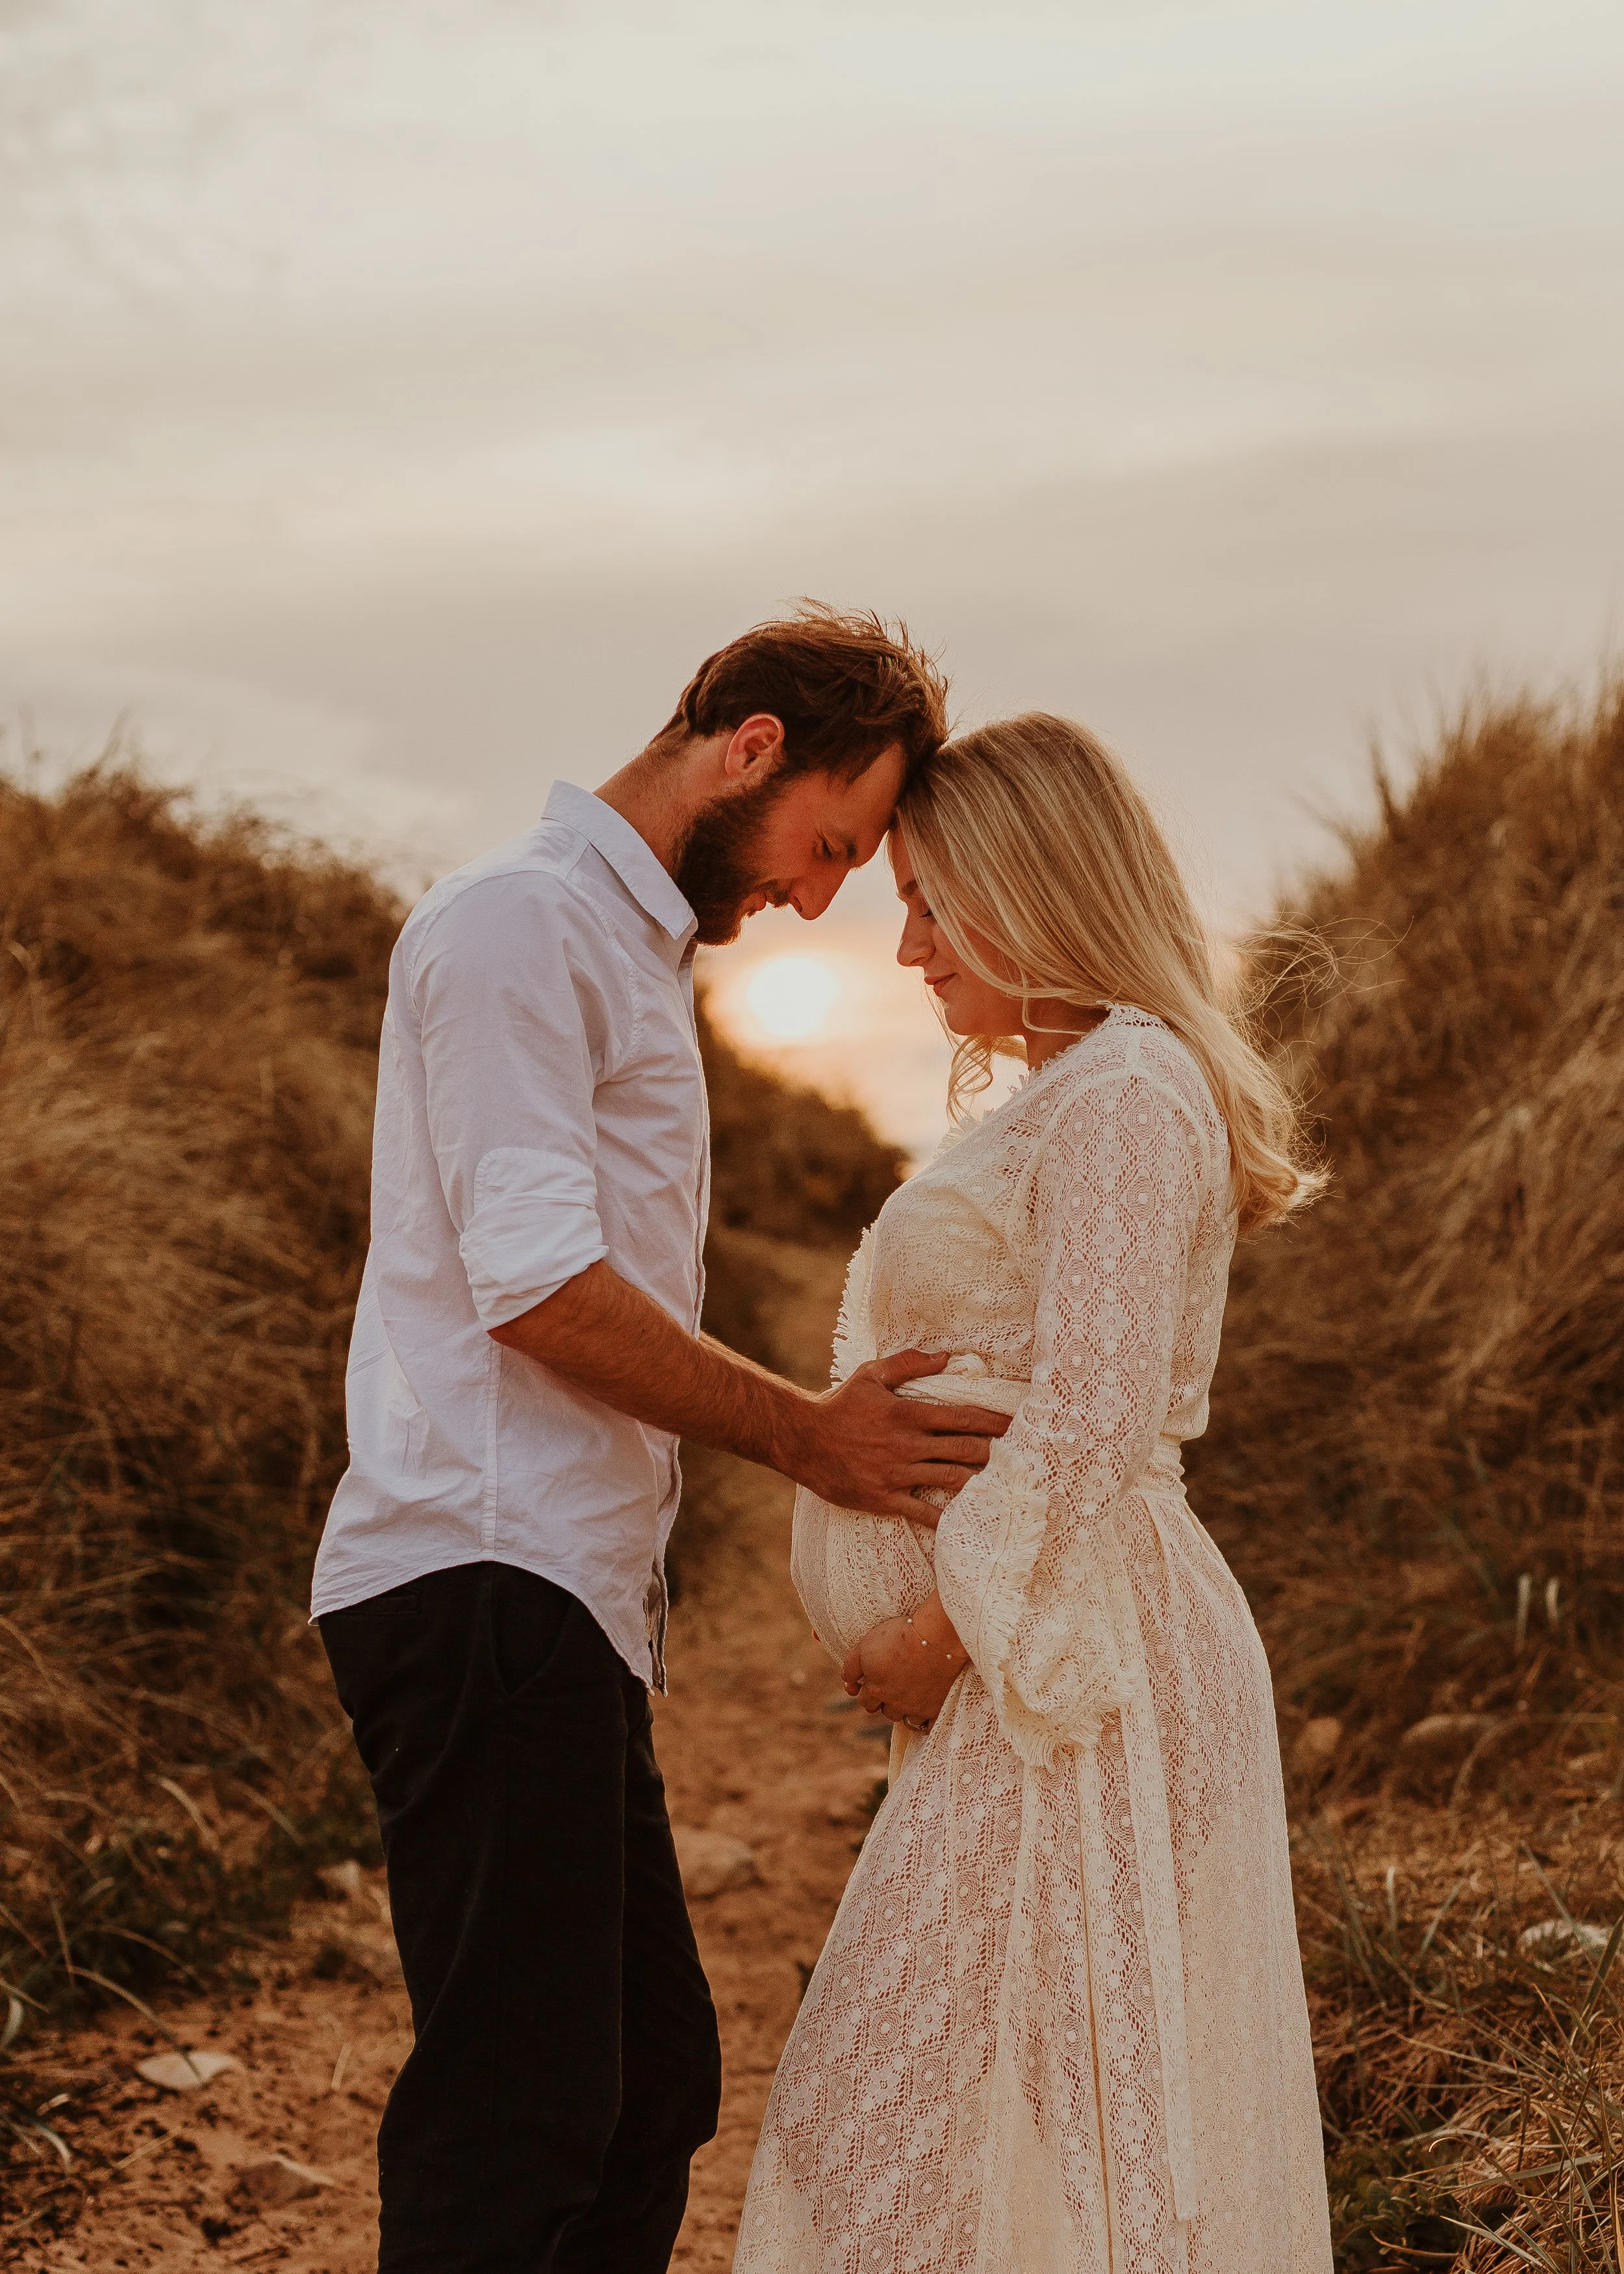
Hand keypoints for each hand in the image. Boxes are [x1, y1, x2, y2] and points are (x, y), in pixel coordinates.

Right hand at [781, 1350, 1008, 1519]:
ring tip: (1004, 1485)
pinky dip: (947, 1518)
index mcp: (907, 1413)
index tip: (1017, 1424)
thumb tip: (946, 1356)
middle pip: (966, 1450)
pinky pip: (923, 1513)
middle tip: (1021, 1457)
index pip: (962, 1417)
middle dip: (996, 1453)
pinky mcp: (884, 1499)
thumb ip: (908, 1363)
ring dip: (980, 1482)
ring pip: (952, 1480)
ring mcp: (896, 1474)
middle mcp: (906, 1445)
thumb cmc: (838, 1404)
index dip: (994, 1421)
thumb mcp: (870, 1375)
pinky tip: (968, 1522)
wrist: (800, 1439)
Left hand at [842, 1594, 966, 1727]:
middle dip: (885, 1702)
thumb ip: (851, 1666)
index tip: (873, 1681)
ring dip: (905, 1709)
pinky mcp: (936, 1709)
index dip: (867, 1691)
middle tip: (893, 1686)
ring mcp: (915, 1708)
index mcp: (875, 1689)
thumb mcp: (866, 1644)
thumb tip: (848, 1683)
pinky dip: (925, 1717)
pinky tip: (926, 1705)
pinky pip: (927, 1724)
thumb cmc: (901, 1636)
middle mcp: (894, 1703)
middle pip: (885, 1712)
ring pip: (905, 1718)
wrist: (938, 1637)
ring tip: (911, 1692)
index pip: (864, 1700)